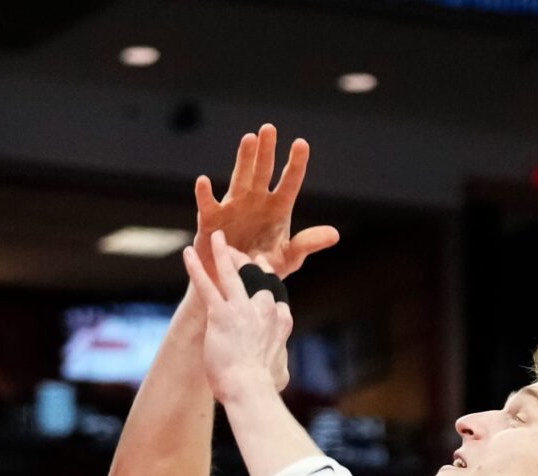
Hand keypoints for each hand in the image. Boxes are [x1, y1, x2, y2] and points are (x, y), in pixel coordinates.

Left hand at [181, 232, 293, 407]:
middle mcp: (266, 309)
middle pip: (257, 276)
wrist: (250, 391)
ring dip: (223, 253)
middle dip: (245, 261)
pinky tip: (187, 255)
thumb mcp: (279, 372)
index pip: (273, 293)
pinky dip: (196, 269)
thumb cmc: (262, 388)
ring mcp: (243, 310)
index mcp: (281, 321)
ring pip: (233, 273)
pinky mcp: (221, 315)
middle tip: (235, 252)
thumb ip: (278, 364)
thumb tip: (281, 376)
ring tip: (216, 238)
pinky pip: (207, 286)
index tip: (261, 268)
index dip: (265, 279)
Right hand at [192, 124, 339, 279]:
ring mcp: (233, 207)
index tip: (301, 143)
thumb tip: (334, 234)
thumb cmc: (263, 270)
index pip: (290, 182)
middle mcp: (256, 201)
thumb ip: (307, 244)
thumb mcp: (289, 259)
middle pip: (263, 172)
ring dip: (244, 159)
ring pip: (240, 179)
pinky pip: (208, 205)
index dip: (296, 163)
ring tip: (248, 139)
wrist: (233, 284)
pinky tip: (203, 182)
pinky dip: (205, 194)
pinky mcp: (211, 220)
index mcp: (278, 208)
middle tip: (269, 129)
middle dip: (266, 151)